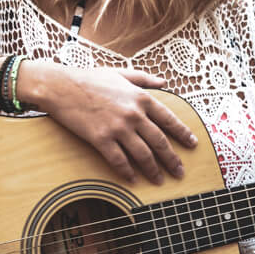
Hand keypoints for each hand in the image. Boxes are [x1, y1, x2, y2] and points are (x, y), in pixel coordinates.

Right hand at [26, 64, 197, 184]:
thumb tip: (163, 82)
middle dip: (172, 159)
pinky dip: (128, 172)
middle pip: (160, 142)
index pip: (169, 120)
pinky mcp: (101, 139)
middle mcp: (134, 114)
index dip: (183, 134)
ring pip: (143, 154)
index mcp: (141, 98)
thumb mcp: (120, 73)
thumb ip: (144, 79)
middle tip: (180, 172)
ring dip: (153, 170)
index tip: (192, 145)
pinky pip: (119, 160)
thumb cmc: (90, 78)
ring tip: (160, 180)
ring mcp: (118, 128)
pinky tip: (133, 179)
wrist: (61, 86)